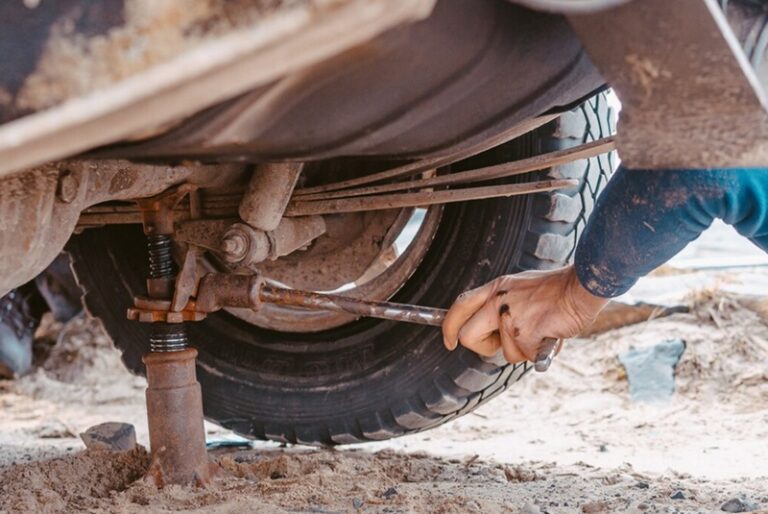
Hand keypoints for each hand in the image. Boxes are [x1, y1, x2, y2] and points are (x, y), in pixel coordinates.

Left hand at [441, 265, 607, 363]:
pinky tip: (549, 337)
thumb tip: (493, 330)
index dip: (449, 327)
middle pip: (467, 337)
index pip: (459, 306)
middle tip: (503, 343)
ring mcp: (511, 320)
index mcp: (495, 288)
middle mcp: (498, 303)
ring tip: (540, 329)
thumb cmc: (556, 290)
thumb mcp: (518, 286)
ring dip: (524, 349)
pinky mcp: (527, 335)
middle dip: (483, 348)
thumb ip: (502, 304)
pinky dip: (540, 354)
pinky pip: (527, 357)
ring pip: (505, 353)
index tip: (449, 342)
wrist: (580, 288)